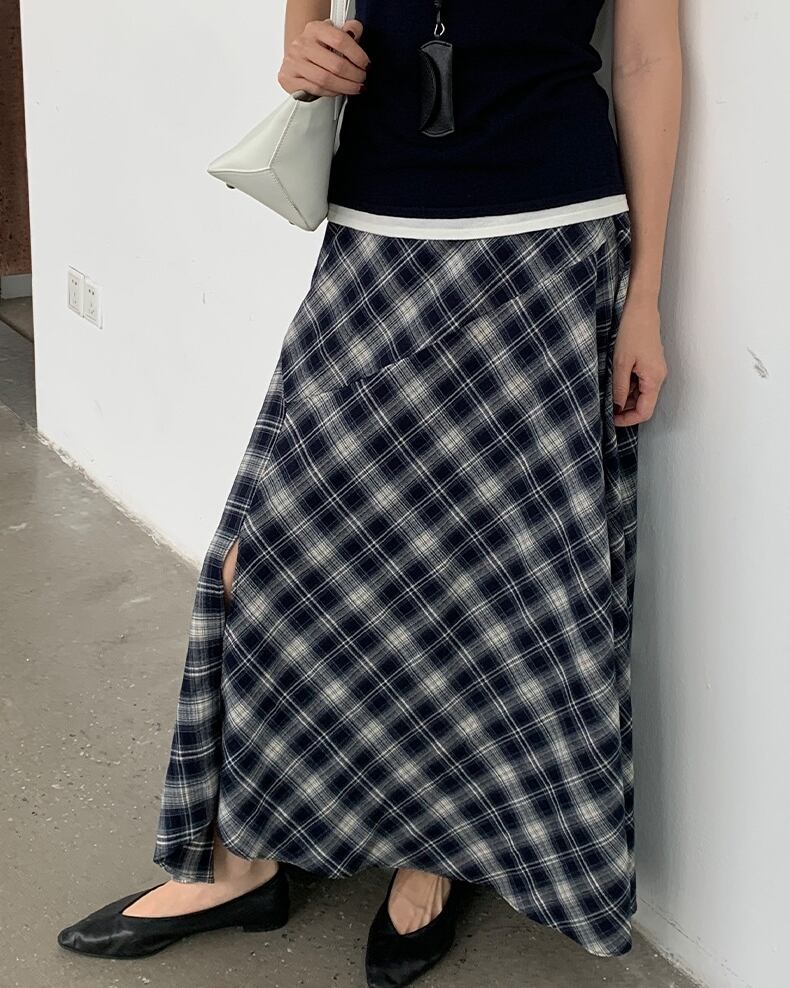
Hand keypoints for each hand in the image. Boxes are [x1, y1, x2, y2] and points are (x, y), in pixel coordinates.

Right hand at [278, 18, 368, 96]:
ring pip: (325, 80)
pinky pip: (315, 90)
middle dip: (354, 75)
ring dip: (345, 87)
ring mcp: (293, 62)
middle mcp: (302, 44)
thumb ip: (348, 33)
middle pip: (335, 64)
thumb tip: (357, 30)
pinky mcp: (288, 79)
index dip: (357, 55)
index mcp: (314, 29)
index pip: (340, 40)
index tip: (366, 65)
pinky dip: (331, 93)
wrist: (297, 57)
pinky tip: (340, 91)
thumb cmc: (318, 48)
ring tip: (355, 88)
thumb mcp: (333, 36)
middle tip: (362, 79)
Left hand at [611, 293, 667, 425]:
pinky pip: (638, 381)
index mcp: (654, 378)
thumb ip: (619, 388)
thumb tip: (616, 408)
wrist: (639, 305)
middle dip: (624, 409)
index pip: (645, 412)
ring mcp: (653, 368)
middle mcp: (657, 376)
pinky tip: (612, 378)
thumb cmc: (632, 329)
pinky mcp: (648, 362)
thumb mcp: (621, 362)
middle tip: (603, 406)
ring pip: (639, 393)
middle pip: (643, 404)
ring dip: (623, 396)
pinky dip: (626, 384)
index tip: (609, 419)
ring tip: (605, 391)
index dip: (627, 419)